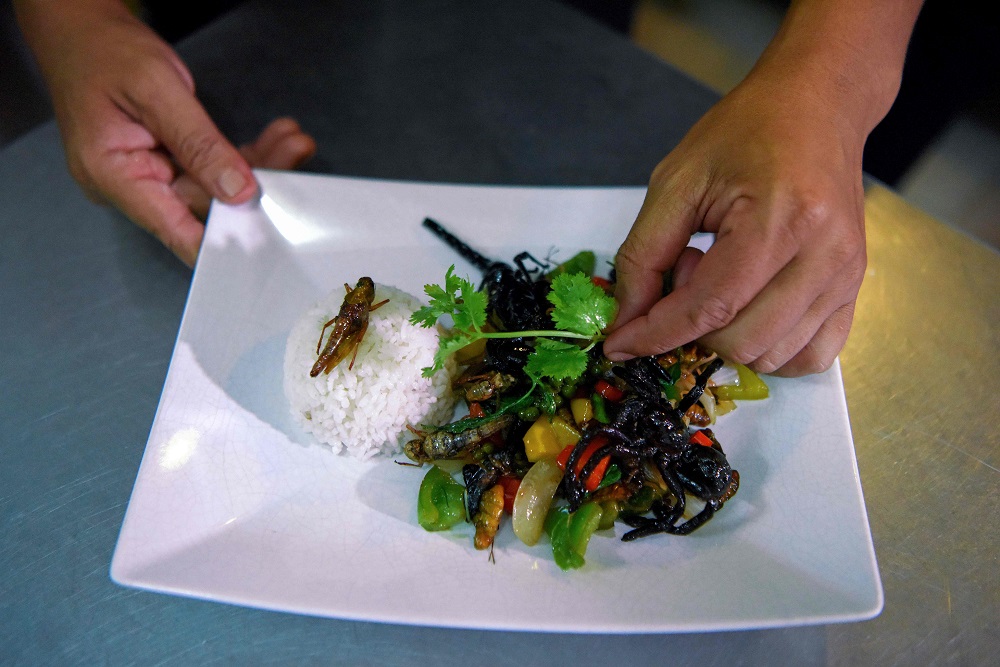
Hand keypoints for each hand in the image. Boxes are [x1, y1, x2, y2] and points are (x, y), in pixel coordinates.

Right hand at [15, 1, 315, 265]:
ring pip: (214, 186)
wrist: (81, 29)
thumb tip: (238, 191)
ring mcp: (149, 174)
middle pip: (203, 205)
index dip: (223, 241)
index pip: (175, 231)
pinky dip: (242, 155)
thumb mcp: (156, 90)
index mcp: (113, 176)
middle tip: (294, 152)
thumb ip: (198, 144)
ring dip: (257, 164)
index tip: (269, 235)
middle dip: (253, 182)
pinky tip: (275, 139)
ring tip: (292, 141)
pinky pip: (209, 168)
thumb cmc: (104, 51)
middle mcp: (130, 185)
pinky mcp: (165, 162)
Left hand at [603, 67, 866, 376]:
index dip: (656, 333)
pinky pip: (811, 356)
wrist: (816, 106)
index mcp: (781, 220)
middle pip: (742, 341)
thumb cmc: (747, 132)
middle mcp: (825, 256)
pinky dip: (769, 350)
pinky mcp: (854, 289)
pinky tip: (749, 310)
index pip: (710, 307)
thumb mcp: (676, 180)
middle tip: (690, 266)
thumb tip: (627, 319)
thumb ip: (644, 254)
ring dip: (728, 334)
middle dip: (694, 325)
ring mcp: (846, 277)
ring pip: (772, 355)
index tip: (619, 345)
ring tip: (722, 275)